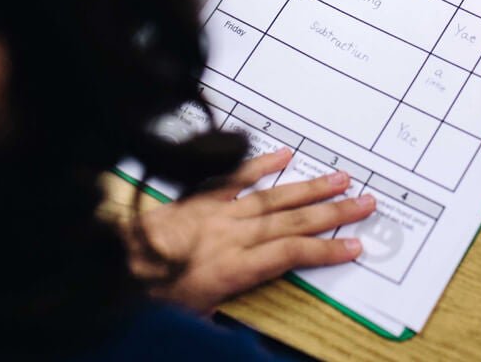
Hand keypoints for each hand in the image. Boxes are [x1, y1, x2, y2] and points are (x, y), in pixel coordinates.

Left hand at [125, 150, 374, 312]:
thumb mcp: (193, 318)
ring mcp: (220, 212)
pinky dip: (262, 163)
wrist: (115, 264)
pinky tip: (286, 154)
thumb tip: (244, 326)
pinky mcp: (203, 197)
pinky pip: (237, 177)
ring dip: (310, 187)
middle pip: (293, 222)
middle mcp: (234, 236)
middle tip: (366, 202)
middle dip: (333, 212)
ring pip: (274, 197)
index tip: (356, 245)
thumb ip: (226, 313)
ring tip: (341, 177)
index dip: (327, 251)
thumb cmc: (152, 296)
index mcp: (235, 269)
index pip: (292, 255)